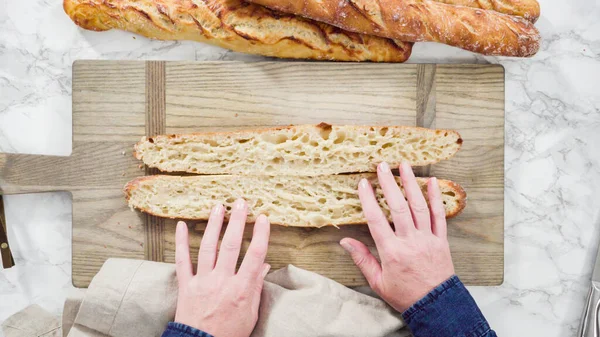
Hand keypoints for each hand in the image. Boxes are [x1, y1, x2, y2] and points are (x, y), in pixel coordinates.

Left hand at [174, 199, 270, 336]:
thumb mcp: (251, 314)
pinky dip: (180, 242)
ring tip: (218, 206)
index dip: (260, 235)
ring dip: (214, 225)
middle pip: (231, 245)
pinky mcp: (186, 285)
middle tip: (241, 202)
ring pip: (208, 247)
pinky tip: (181, 225)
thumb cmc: (230, 333)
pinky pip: (182, 260)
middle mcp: (222, 281)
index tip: (264, 218)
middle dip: (237, 221)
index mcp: (241, 289)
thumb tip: (264, 266)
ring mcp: (202, 281)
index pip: (255, 256)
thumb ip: (256, 287)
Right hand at [340, 162, 454, 312]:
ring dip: (411, 184)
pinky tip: (432, 182)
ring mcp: (428, 239)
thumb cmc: (404, 295)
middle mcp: (410, 241)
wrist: (436, 305)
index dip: (368, 199)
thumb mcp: (378, 281)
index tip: (363, 183)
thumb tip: (345, 241)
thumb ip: (362, 259)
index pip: (376, 220)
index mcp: (391, 252)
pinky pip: (440, 215)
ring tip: (404, 165)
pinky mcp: (441, 240)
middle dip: (389, 184)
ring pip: (419, 206)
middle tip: (382, 166)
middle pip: (398, 207)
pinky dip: (436, 198)